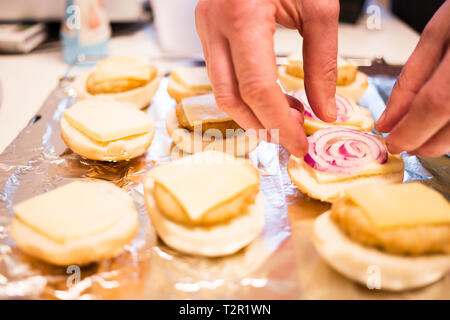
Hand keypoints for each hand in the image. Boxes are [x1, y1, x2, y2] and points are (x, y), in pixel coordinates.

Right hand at [195, 0, 338, 156]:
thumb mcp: (318, 6)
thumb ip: (323, 63)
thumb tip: (326, 110)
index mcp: (242, 15)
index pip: (257, 88)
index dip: (280, 124)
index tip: (300, 145)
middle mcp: (214, 24)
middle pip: (231, 98)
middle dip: (263, 127)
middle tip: (294, 139)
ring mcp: (205, 27)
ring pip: (222, 91)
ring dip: (254, 114)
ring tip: (289, 117)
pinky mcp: (207, 30)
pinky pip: (222, 75)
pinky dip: (247, 95)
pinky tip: (273, 96)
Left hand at [376, 0, 449, 157]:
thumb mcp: (439, 33)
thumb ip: (412, 77)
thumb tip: (390, 120)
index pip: (435, 104)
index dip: (410, 130)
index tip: (392, 142)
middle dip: (423, 143)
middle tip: (405, 142)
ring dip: (441, 141)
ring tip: (423, 131)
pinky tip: (444, 120)